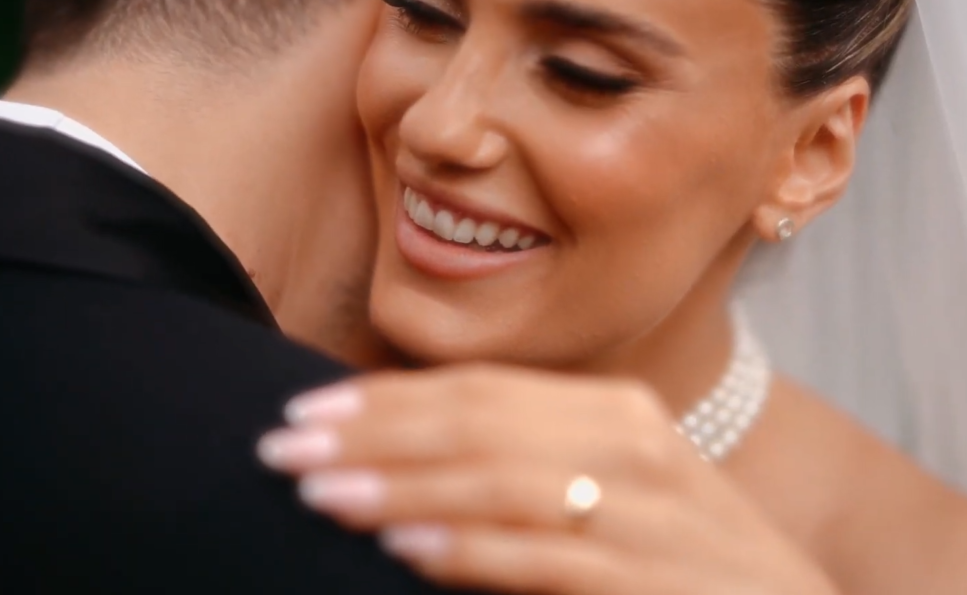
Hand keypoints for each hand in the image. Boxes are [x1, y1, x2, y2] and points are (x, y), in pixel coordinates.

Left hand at [257, 364, 838, 594]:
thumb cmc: (682, 554)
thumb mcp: (617, 487)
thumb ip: (530, 460)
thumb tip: (409, 454)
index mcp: (617, 411)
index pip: (482, 391)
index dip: (386, 397)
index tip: (306, 408)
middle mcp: (633, 444)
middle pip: (480, 424)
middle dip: (373, 433)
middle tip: (284, 445)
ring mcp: (645, 511)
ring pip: (502, 482)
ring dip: (402, 485)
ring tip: (322, 492)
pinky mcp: (647, 578)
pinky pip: (545, 557)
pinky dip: (471, 549)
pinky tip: (406, 546)